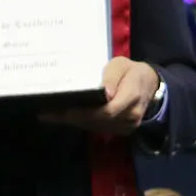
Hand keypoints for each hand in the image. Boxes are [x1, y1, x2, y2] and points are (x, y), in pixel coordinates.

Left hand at [39, 58, 158, 135]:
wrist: (148, 84)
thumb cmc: (131, 71)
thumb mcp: (121, 65)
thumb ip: (112, 77)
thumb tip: (105, 93)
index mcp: (132, 97)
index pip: (107, 110)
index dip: (85, 113)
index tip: (66, 111)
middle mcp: (130, 116)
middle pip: (97, 121)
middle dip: (71, 118)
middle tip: (46, 114)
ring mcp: (126, 126)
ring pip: (95, 126)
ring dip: (72, 122)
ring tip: (49, 115)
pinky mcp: (120, 129)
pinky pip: (98, 128)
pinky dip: (81, 122)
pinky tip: (63, 117)